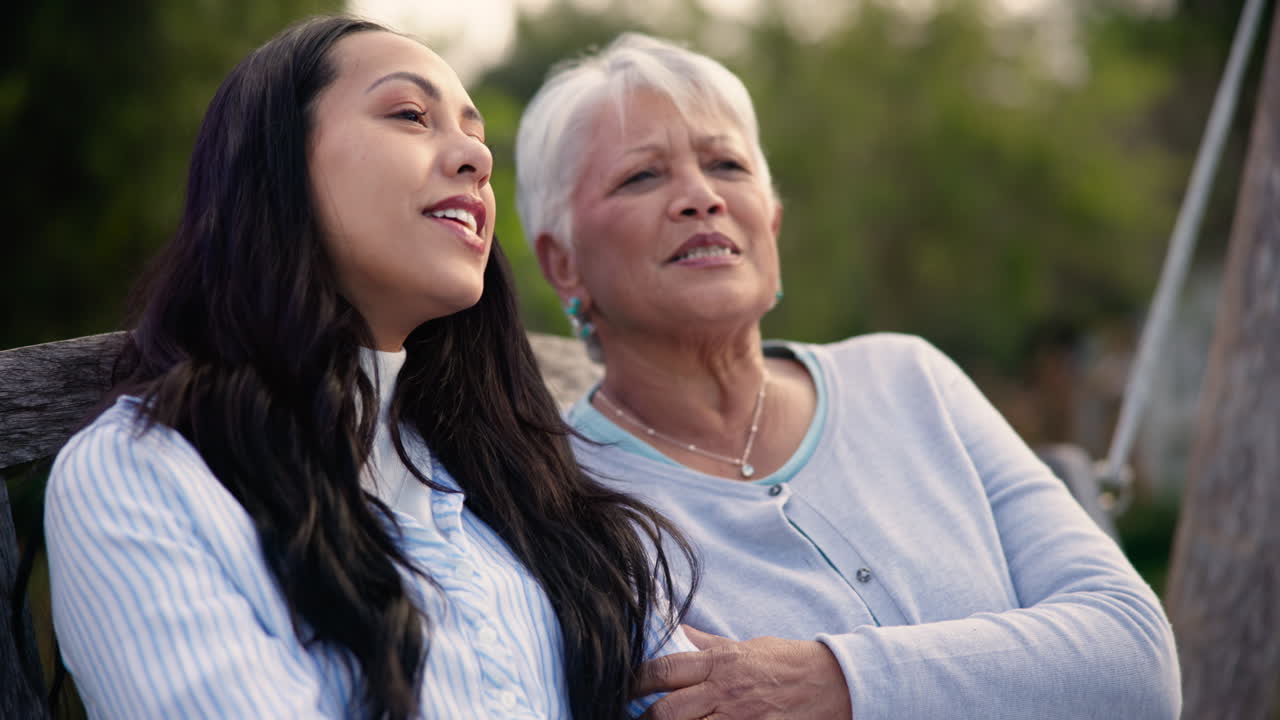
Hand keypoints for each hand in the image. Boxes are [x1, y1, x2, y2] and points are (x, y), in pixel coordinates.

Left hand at [636, 626, 852, 719]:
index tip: (623, 688)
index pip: (663, 671)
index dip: (635, 682)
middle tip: (635, 718)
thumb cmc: (789, 662)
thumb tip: (675, 631)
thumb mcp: (746, 646)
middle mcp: (725, 692)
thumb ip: (707, 645)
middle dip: (646, 719)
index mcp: (720, 663)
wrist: (836, 684)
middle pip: (667, 712)